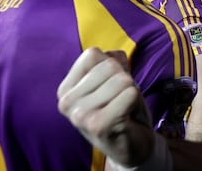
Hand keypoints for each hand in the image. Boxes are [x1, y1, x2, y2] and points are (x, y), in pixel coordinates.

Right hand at [57, 48, 154, 166]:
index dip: (111, 65)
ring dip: (130, 92)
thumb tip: (115, 55)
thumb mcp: (113, 81)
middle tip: (120, 101)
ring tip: (123, 108)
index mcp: (65, 89)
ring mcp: (80, 115)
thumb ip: (111, 62)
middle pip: (109, 66)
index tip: (110, 87)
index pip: (92, 54)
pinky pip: (130, 94)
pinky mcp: (98, 125)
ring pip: (122, 80)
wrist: (131, 146)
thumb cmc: (121, 109)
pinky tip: (127, 117)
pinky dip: (135, 102)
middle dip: (124, 80)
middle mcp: (66, 102)